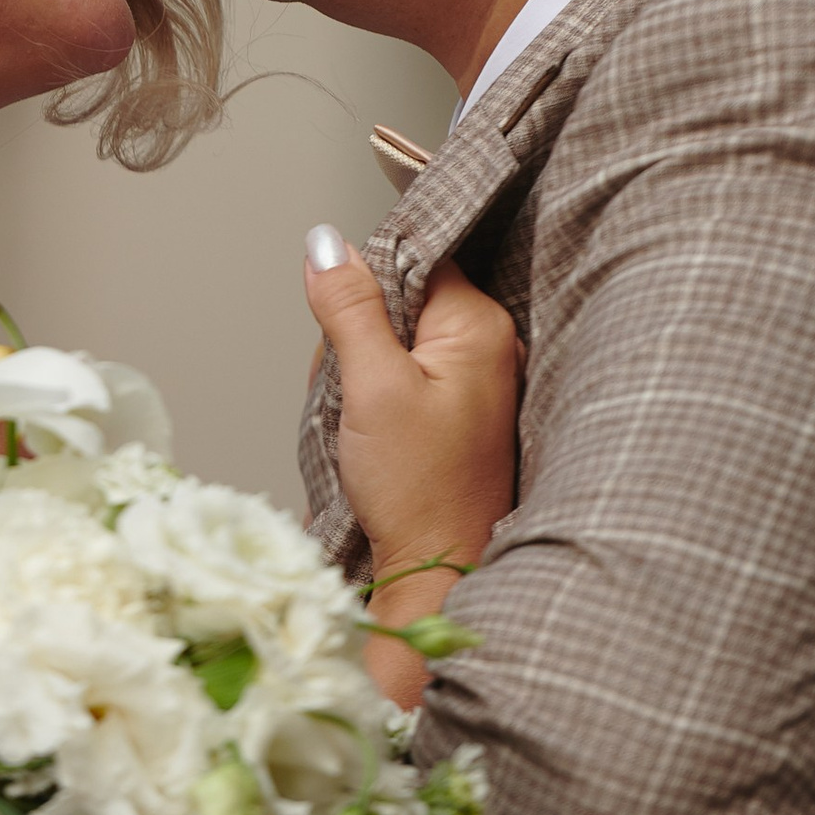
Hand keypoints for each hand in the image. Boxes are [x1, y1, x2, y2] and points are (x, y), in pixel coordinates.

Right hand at [304, 230, 520, 699]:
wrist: (439, 570)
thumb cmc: (418, 489)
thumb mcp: (370, 387)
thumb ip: (349, 308)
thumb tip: (325, 244)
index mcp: (479, 327)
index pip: (414, 258)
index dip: (365, 286)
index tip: (343, 328)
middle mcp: (489, 346)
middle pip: (398, 300)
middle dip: (354, 336)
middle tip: (349, 389)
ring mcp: (477, 381)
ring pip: (391, 340)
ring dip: (357, 371)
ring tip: (358, 421)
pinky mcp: (458, 412)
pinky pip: (401, 376)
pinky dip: (372, 397)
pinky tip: (368, 434)